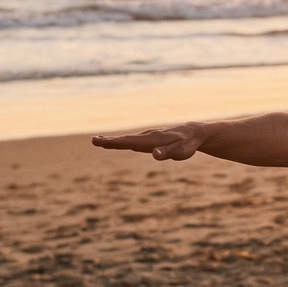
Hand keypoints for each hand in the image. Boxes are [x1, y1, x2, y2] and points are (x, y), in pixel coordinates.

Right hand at [92, 122, 207, 159]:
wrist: (194, 132)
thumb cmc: (188, 144)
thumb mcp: (181, 151)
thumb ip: (168, 152)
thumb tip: (154, 154)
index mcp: (152, 140)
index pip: (130, 142)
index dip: (115, 143)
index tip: (100, 141)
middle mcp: (148, 136)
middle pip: (126, 139)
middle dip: (110, 141)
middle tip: (93, 140)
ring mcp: (149, 137)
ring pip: (129, 139)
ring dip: (114, 140)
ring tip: (99, 141)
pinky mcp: (151, 139)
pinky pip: (134, 140)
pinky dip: (123, 141)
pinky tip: (117, 142)